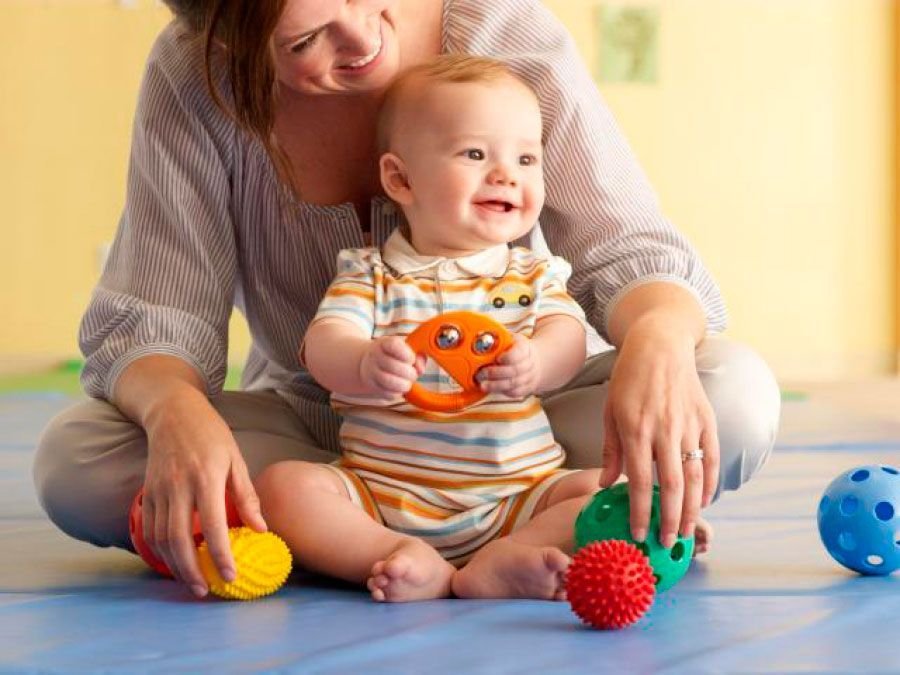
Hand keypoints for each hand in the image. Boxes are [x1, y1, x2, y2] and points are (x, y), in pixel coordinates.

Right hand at [141, 391, 266, 597]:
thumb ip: (246, 495)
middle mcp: (179, 486)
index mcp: (207, 478)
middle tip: (204, 591)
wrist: (173, 412)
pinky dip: (158, 550)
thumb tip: (260, 530)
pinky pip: (149, 528)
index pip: (213, 525)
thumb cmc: (211, 435)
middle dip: (191, 570)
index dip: (220, 554)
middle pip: (180, 539)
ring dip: (174, 565)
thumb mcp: (236, 459)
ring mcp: (159, 490)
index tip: (230, 576)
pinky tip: (171, 561)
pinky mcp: (146, 492)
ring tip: (190, 581)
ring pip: (161, 538)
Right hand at [359, 336, 424, 398]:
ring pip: (389, 381)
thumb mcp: (406, 350)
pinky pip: (387, 393)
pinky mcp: (372, 386)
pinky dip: (397, 393)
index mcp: (385, 343)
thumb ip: (418, 356)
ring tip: (407, 383)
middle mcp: (375, 355)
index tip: (412, 359)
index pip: (393, 345)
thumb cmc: (394, 356)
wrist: (369, 363)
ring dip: (404, 384)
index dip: (406, 354)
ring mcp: (371, 371)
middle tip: (413, 374)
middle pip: (392, 365)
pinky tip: (399, 388)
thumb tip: (420, 369)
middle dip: (409, 373)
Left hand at [477, 333, 540, 398]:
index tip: (496, 358)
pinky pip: (514, 392)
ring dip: (495, 385)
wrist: (537, 361)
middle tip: (480, 374)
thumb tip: (479, 337)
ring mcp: (528, 377)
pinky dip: (501, 391)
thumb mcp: (511, 339)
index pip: (518, 353)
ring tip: (482, 384)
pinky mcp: (526, 388)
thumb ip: (498, 339)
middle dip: (494, 373)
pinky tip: (490, 389)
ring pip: (513, 384)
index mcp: (524, 348)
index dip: (507, 357)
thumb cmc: (517, 349)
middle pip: (514, 370)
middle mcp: (529, 363)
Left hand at [598, 323, 718, 547]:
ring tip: (686, 533)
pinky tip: (703, 502)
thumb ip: (612, 451)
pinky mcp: (707, 420)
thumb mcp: (610, 412)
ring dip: (692, 509)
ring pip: (695, 476)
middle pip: (671, 485)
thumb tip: (608, 486)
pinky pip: (711, 458)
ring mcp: (689, 425)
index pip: (639, 481)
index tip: (638, 535)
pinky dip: (710, 483)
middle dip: (669, 520)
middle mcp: (664, 430)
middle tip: (667, 545)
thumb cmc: (629, 379)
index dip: (639, 511)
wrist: (660, 345)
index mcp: (636, 428)